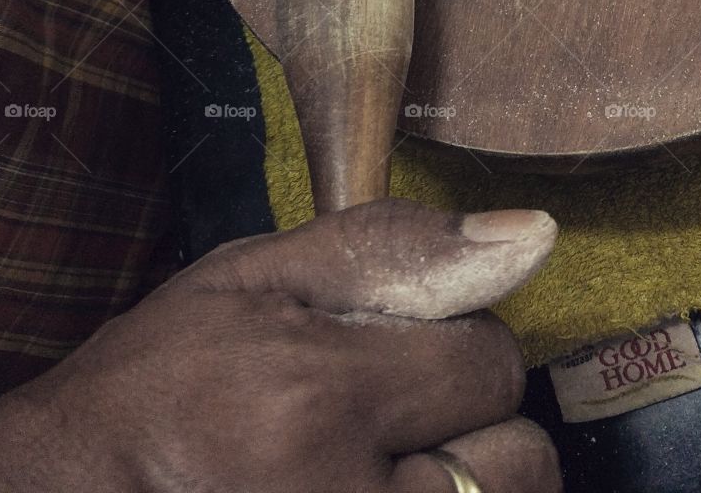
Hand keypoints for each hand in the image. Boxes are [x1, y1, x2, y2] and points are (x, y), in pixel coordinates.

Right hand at [0, 201, 560, 492]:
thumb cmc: (163, 377)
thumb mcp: (255, 278)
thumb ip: (391, 248)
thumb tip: (537, 234)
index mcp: (321, 397)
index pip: (492, 363)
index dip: (452, 345)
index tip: (393, 353)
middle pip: (520, 458)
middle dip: (469, 423)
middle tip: (388, 420)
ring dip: (468, 483)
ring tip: (386, 467)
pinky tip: (375, 490)